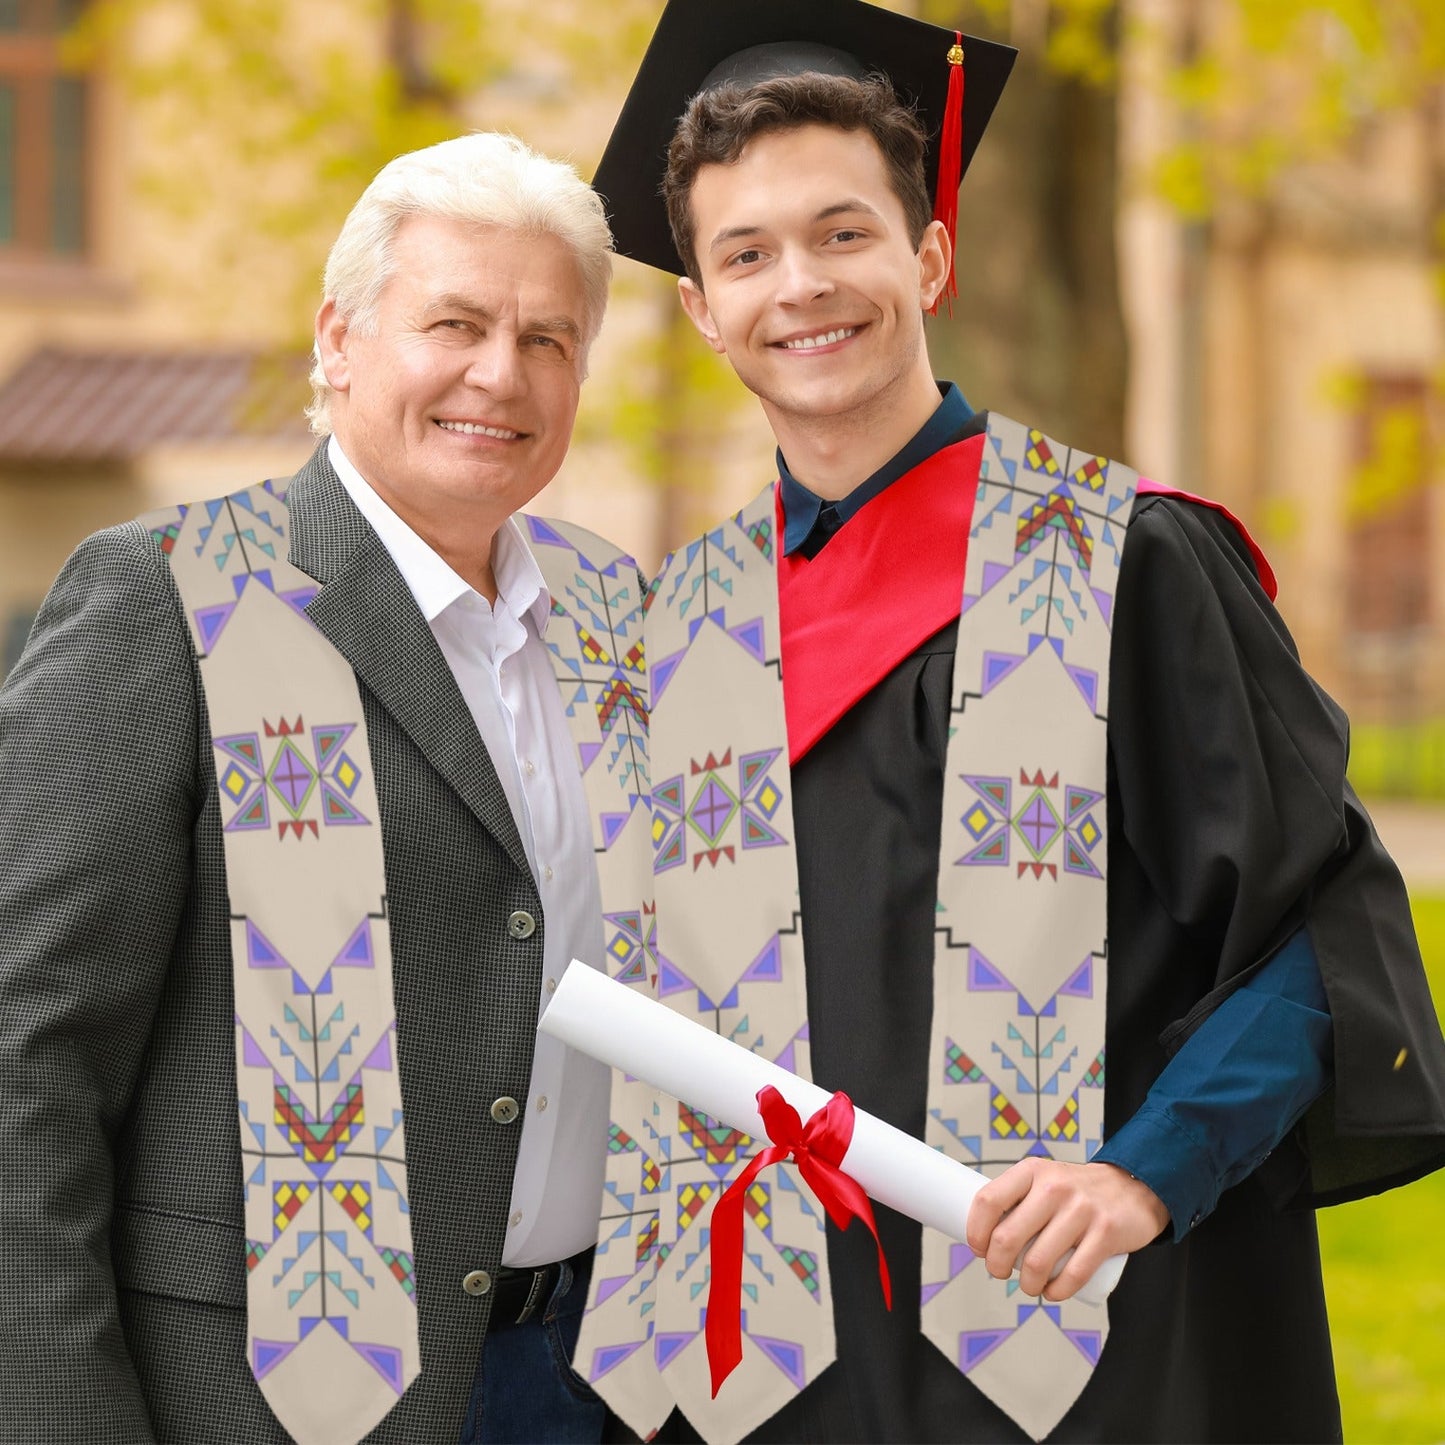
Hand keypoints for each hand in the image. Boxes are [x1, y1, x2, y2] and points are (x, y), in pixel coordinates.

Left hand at [965, 1158, 1169, 1300]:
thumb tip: (984, 1234)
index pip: (988, 1200)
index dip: (975, 1231)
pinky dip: (1056, 1292)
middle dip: (995, 1265)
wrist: (1132, 1187)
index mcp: (1032, 1171)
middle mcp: (1054, 1186)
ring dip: (1026, 1285)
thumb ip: (1018, 1199)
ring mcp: (1081, 1210)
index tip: (977, 1248)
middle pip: (1007, 1237)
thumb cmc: (1076, 1191)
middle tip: (998, 1272)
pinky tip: (1051, 1292)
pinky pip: (1073, 1275)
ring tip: (1028, 1285)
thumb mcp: (1044, 1178)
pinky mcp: (1106, 1233)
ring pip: (1037, 1262)